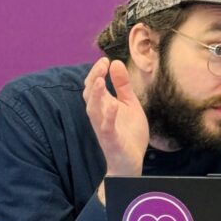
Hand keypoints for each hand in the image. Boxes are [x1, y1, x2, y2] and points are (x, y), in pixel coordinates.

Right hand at [83, 57, 149, 190]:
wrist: (130, 162)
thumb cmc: (127, 132)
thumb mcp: (129, 104)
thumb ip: (122, 85)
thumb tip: (116, 63)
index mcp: (104, 106)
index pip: (94, 87)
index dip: (97, 72)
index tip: (105, 59)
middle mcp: (100, 116)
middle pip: (90, 96)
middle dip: (93, 79)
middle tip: (101, 65)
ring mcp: (104, 128)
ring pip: (93, 111)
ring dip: (95, 96)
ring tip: (98, 81)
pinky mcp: (111, 140)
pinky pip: (106, 128)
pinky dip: (108, 117)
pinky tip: (113, 106)